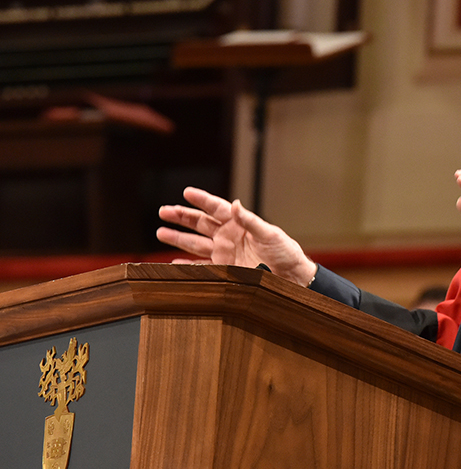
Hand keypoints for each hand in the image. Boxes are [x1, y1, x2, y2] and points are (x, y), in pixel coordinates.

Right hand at [156, 186, 316, 286]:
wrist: (291, 276)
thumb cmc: (285, 252)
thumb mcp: (269, 234)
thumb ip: (250, 220)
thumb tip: (235, 204)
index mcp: (239, 224)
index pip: (216, 208)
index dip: (201, 200)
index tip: (186, 192)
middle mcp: (229, 236)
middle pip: (200, 223)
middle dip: (182, 217)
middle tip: (163, 211)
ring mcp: (225, 253)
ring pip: (196, 243)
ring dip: (178, 238)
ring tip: (160, 232)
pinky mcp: (225, 269)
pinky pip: (202, 266)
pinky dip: (187, 265)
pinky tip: (174, 262)